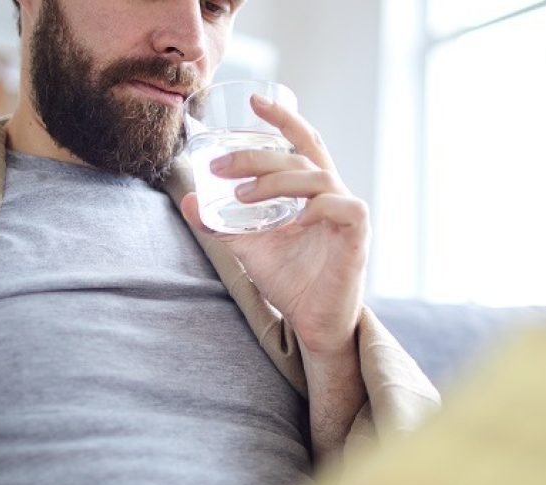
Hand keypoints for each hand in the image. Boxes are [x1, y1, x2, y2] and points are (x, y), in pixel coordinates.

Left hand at [179, 95, 368, 355]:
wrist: (312, 322)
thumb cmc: (290, 279)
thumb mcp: (248, 246)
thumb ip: (221, 223)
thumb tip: (187, 199)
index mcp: (311, 190)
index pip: (302, 142)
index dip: (283, 118)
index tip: (254, 102)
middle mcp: (332, 194)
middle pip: (300, 157)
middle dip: (258, 155)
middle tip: (221, 165)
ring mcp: (347, 213)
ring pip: (318, 177)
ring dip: (277, 181)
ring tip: (243, 196)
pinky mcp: (358, 236)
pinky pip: (344, 208)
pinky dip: (320, 207)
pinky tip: (298, 218)